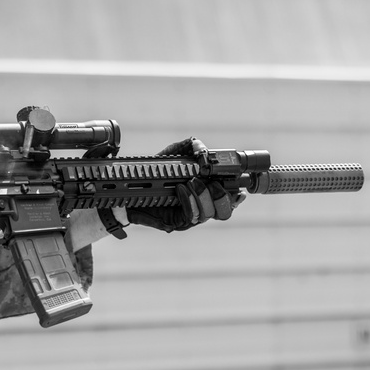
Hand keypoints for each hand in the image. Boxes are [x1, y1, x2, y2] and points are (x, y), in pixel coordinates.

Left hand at [125, 137, 244, 231]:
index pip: (230, 198)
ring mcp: (191, 216)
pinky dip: (189, 200)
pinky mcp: (178, 222)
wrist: (130, 189)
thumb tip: (202, 148)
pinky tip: (180, 190)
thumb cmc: (154, 173)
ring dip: (205, 197)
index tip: (238, 187)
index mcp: (206, 190)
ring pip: (210, 214)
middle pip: (225, 210)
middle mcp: (202, 205)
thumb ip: (189, 147)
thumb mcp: (172, 154)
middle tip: (212, 183)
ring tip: (192, 182)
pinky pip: (191, 215)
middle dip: (223, 196)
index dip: (237, 195)